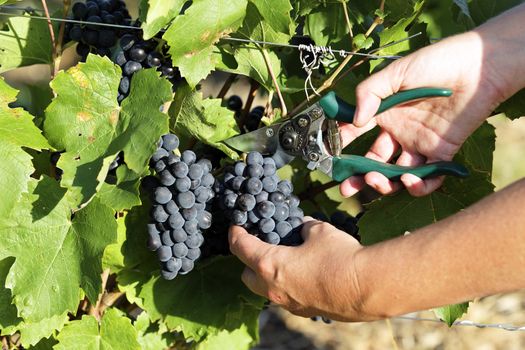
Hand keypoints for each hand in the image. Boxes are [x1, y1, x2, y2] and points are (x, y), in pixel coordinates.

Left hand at [228, 218, 366, 320]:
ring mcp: (289, 304)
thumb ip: (305, 227)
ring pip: (266, 289)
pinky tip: (304, 272)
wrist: (367, 288)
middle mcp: (273, 288)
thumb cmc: (338, 256)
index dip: (235, 234)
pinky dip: (288, 284)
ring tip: (284, 258)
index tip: (236, 226)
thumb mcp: (319, 231)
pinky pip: (287, 297)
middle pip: (247, 275)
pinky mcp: (305, 311)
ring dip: (268, 274)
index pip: (240, 247)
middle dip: (248, 259)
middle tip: (260, 243)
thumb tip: (303, 226)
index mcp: (269, 265)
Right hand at [339, 30, 509, 196]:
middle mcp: (399, 131)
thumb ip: (370, 93)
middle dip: (359, 176)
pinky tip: (410, 179)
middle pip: (374, 161)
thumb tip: (354, 120)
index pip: (356, 133)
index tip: (329, 156)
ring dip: (384, 183)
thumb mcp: (396, 73)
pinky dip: (419, 185)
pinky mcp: (442, 152)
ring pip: (397, 173)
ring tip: (378, 181)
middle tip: (347, 187)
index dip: (341, 145)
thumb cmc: (436, 62)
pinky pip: (429, 177)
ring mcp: (419, 144)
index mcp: (384, 113)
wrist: (477, 67)